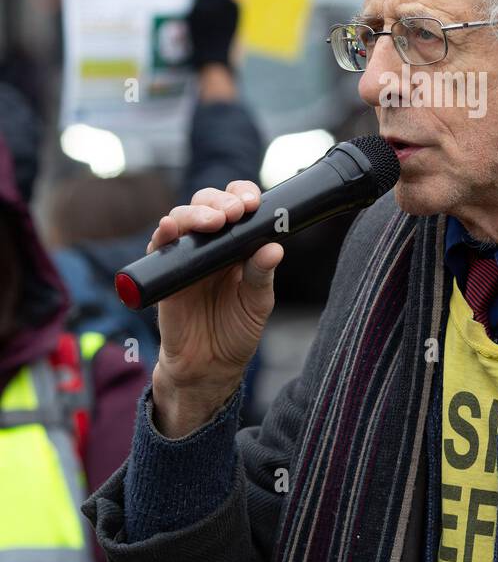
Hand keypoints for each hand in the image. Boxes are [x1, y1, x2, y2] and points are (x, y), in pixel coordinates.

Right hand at [147, 181, 282, 435]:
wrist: (208, 367)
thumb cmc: (235, 331)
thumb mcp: (257, 304)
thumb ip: (262, 275)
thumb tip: (275, 248)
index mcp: (236, 244)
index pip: (237, 205)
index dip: (242, 195)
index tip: (253, 202)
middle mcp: (209, 244)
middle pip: (207, 203)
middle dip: (220, 201)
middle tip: (235, 213)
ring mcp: (184, 255)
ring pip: (182, 218)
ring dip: (195, 212)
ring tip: (213, 222)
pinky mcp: (163, 272)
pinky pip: (159, 246)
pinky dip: (163, 232)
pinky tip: (169, 227)